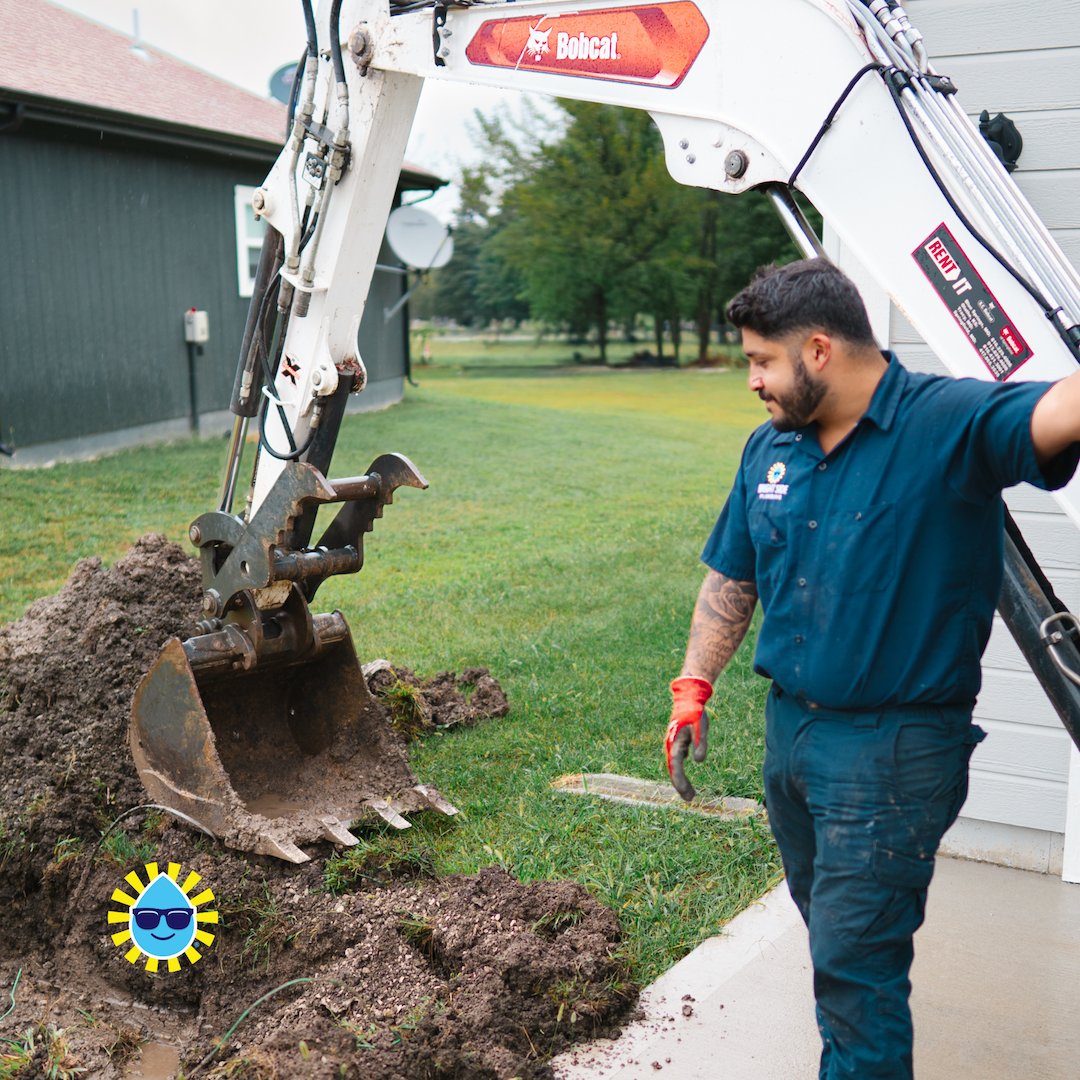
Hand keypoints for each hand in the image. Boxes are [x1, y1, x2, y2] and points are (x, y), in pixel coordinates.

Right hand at [665, 676, 712, 801]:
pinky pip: (677, 762)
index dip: (680, 781)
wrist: (688, 699)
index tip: (687, 794)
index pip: (676, 766)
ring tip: (690, 795)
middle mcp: (671, 746)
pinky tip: (686, 780)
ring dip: (680, 781)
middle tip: (690, 799)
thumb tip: (699, 761)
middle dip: (680, 785)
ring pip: (675, 767)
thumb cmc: (695, 713)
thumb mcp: (701, 727)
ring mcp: (673, 745)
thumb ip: (700, 744)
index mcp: (675, 743)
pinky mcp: (678, 744)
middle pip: (674, 770)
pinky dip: (681, 773)